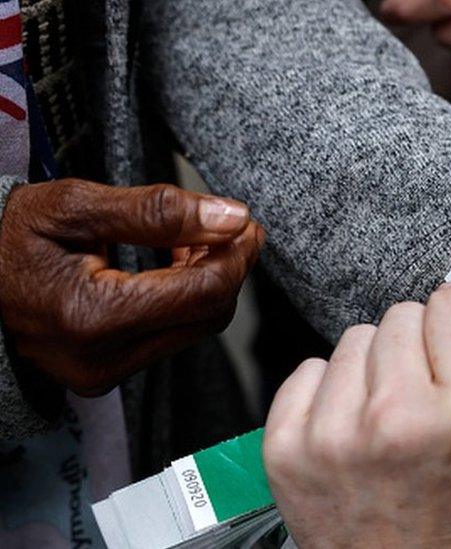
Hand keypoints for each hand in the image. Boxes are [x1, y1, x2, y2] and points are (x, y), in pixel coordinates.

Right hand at [0, 179, 262, 394]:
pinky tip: (177, 262)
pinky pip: (170, 336)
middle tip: (232, 225)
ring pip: (194, 329)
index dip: (236, 256)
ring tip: (199, 237)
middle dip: (228, 267)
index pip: (201, 292)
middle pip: (206, 316)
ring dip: (209, 282)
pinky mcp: (103, 376)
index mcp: (90, 316)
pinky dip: (185, 299)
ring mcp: (100, 375)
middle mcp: (99, 360)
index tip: (248, 223)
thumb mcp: (76, 206)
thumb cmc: (7, 235)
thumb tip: (232, 216)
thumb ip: (159, 212)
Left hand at [264, 283, 450, 548]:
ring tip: (383, 411)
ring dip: (373, 366)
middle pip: (400, 316)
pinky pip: (308, 371)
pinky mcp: (286, 447)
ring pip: (354, 339)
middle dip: (416, 343)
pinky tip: (347, 423)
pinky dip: (329, 389)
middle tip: (422, 383)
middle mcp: (393, 416)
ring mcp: (333, 432)